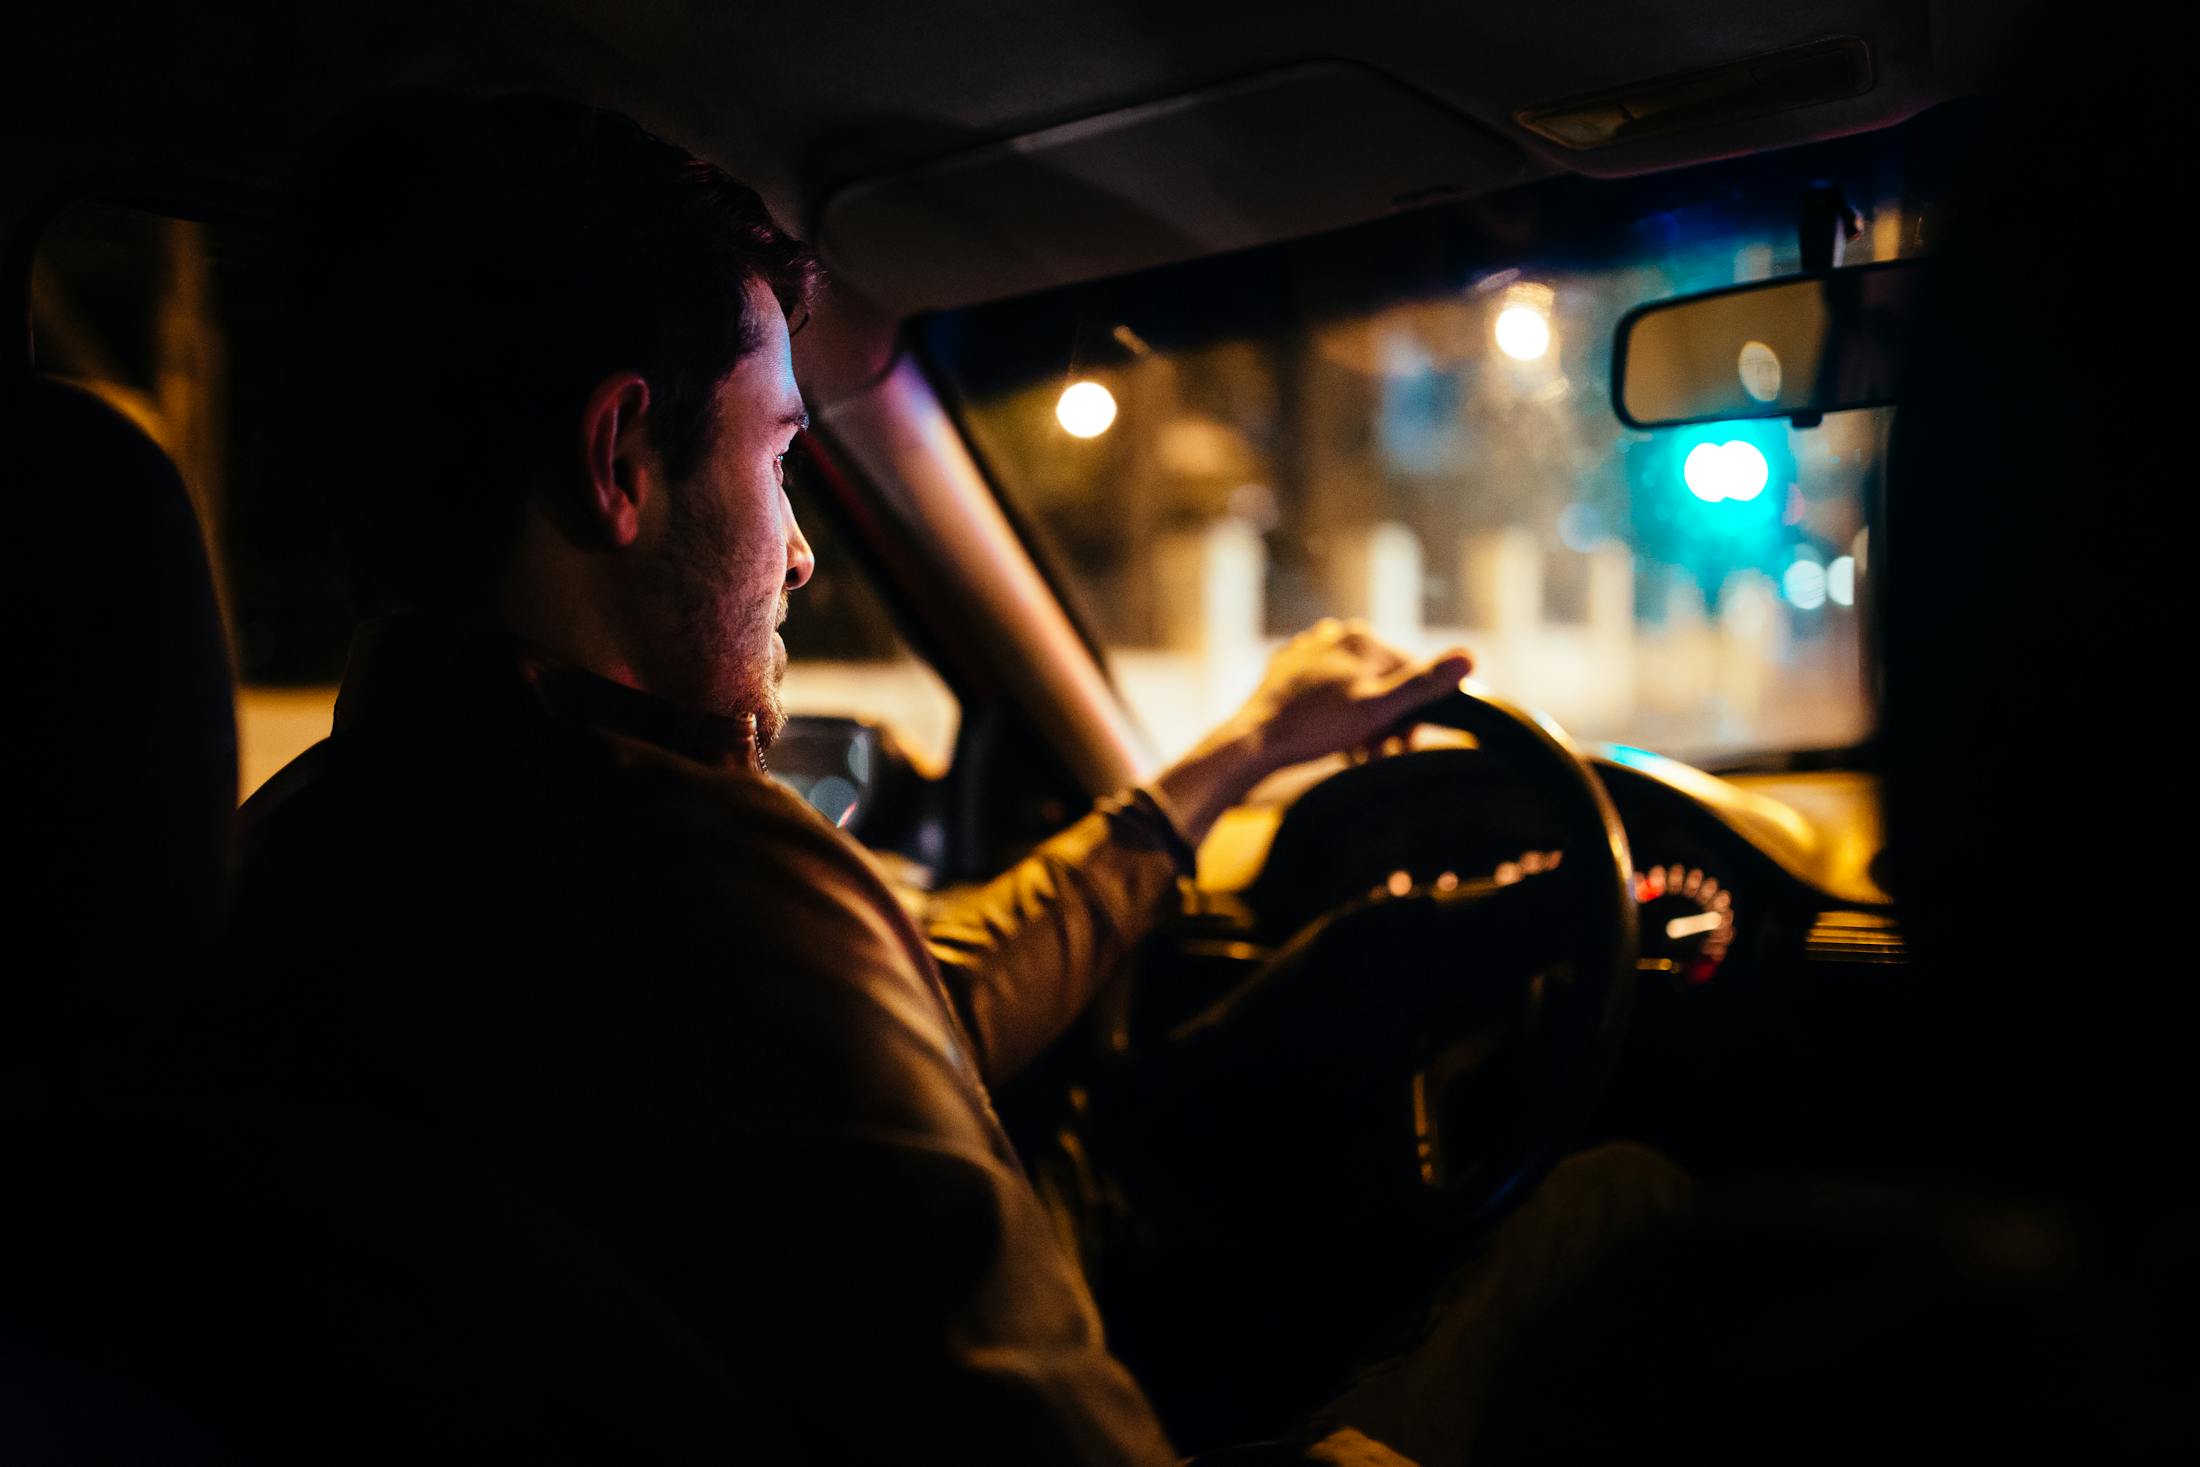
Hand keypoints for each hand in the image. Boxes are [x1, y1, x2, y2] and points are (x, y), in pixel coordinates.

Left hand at [1153, 620, 1472, 846]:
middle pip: (1380, 680)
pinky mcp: (1286, 670)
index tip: (1402, 744)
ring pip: (1353, 686)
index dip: (1411, 712)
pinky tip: (1327, 737)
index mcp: (1361, 637)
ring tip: (1353, 751)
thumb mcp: (1379, 709)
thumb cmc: (1317, 726)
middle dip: (1384, 719)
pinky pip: (1325, 691)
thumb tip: (1472, 656)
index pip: (1409, 673)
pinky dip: (1333, 714)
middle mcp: (1334, 634)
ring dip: (1361, 721)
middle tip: (1376, 754)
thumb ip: (1424, 683)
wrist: (1254, 741)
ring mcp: (1307, 650)